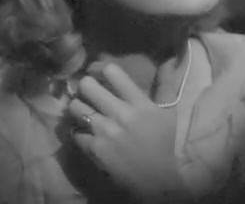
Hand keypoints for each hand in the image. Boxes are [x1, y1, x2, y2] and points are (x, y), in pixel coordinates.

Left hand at [68, 63, 189, 201]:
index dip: (102, 70)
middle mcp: (120, 113)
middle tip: (88, 93)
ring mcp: (105, 131)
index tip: (100, 75)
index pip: (112, 72)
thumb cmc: (167, 145)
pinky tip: (86, 134)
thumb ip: (165, 87)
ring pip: (76, 107)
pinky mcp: (95, 149)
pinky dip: (79, 131)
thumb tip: (169, 62)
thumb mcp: (168, 113)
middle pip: (87, 85)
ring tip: (84, 112)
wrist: (161, 181)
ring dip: (79, 108)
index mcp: (139, 102)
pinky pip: (75, 132)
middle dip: (85, 87)